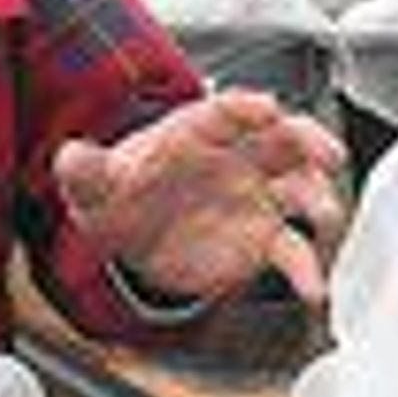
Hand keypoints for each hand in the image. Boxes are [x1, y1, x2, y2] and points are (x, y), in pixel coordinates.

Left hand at [53, 90, 349, 307]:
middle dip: (309, 142)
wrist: (134, 237)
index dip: (250, 107)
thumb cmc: (121, 195)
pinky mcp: (262, 240)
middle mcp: (237, 157)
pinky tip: (312, 289)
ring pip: (299, 190)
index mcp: (196, 133)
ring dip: (319, 201)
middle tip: (327, 153)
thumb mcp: (95, 184)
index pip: (227, 111)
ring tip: (327, 218)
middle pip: (282, 140)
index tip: (269, 107)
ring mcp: (256, 197)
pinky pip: (291, 251)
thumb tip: (70, 157)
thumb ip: (87, 170)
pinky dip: (305, 269)